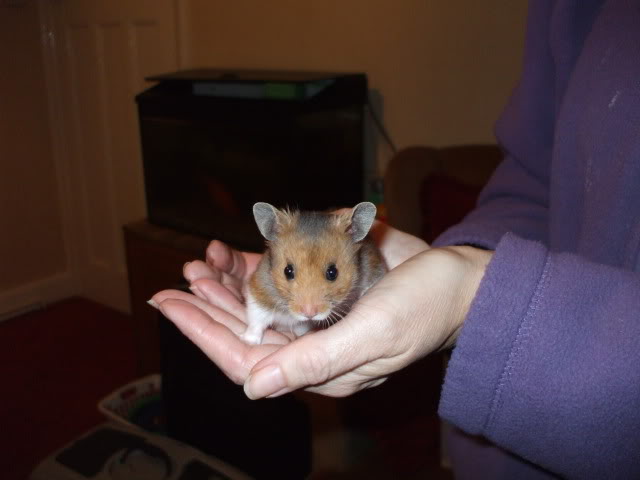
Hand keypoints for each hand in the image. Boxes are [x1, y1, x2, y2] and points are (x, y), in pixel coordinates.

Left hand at [152, 228, 490, 398]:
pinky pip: (282, 282)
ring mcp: (320, 318)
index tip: (168, 305)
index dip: (204, 332)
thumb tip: (252, 387)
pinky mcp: (328, 291)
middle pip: (245, 331)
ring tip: (200, 262)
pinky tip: (238, 252)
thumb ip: (314, 361)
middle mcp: (312, 345)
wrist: (461, 280)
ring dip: (228, 286)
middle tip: (175, 282)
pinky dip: (257, 266)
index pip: (246, 358)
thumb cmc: (425, 308)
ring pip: (260, 307)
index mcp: (320, 367)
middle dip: (207, 307)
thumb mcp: (372, 336)